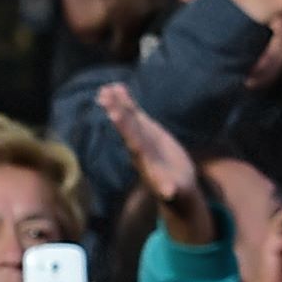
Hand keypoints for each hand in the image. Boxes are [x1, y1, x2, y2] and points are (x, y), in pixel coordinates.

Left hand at [95, 83, 208, 241]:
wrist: (176, 188)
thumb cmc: (177, 191)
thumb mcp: (175, 191)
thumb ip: (171, 190)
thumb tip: (170, 193)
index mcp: (144, 159)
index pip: (132, 140)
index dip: (124, 127)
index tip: (114, 114)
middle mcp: (138, 146)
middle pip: (126, 125)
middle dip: (116, 111)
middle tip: (104, 95)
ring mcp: (141, 137)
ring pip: (128, 117)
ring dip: (117, 103)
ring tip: (106, 88)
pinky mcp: (147, 131)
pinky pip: (135, 114)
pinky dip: (127, 101)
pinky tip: (119, 88)